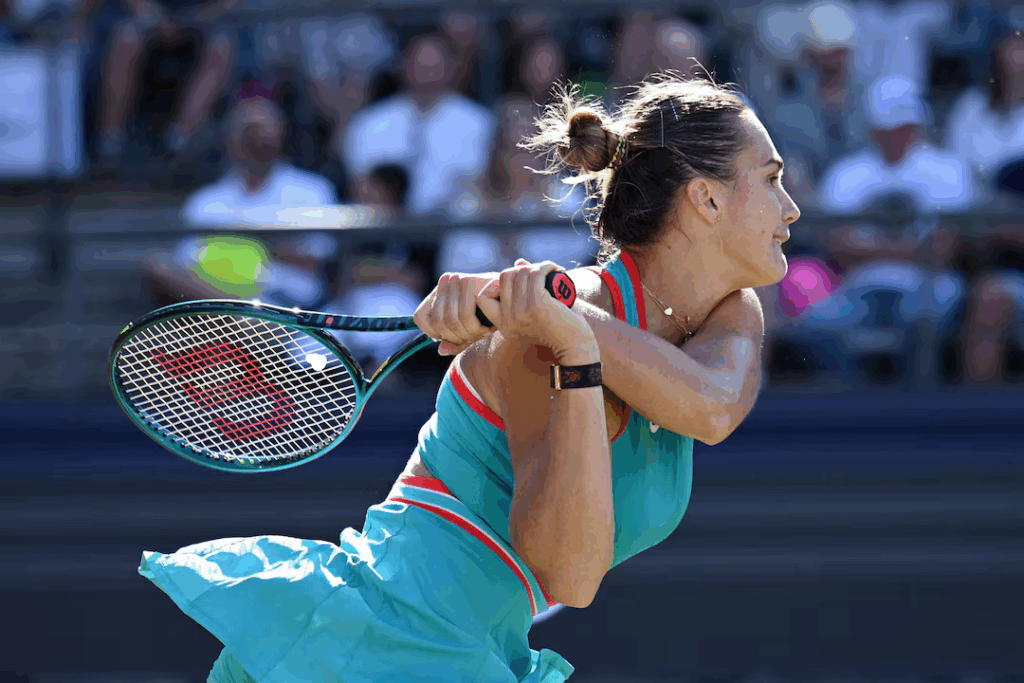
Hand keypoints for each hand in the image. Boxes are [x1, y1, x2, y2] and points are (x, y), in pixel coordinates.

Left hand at [413, 271, 495, 355]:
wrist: (518, 300)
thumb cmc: (493, 315)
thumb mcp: (471, 332)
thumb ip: (455, 343)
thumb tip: (441, 350)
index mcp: (438, 291)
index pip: (420, 318)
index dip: (438, 334)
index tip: (458, 336)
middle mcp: (445, 281)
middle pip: (438, 322)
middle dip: (457, 337)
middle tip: (475, 336)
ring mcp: (457, 280)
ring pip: (450, 321)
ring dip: (469, 333)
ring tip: (484, 330)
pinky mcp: (470, 282)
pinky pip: (465, 316)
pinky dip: (477, 327)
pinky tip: (489, 325)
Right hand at [477, 259, 597, 362]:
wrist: (576, 347)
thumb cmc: (560, 330)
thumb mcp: (536, 313)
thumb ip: (524, 291)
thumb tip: (519, 262)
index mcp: (504, 326)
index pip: (483, 298)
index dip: (497, 284)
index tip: (518, 284)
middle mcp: (508, 320)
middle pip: (504, 277)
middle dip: (521, 270)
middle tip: (539, 275)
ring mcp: (521, 312)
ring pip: (521, 272)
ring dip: (537, 266)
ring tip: (551, 272)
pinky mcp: (537, 304)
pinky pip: (536, 273)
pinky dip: (546, 266)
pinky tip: (556, 269)